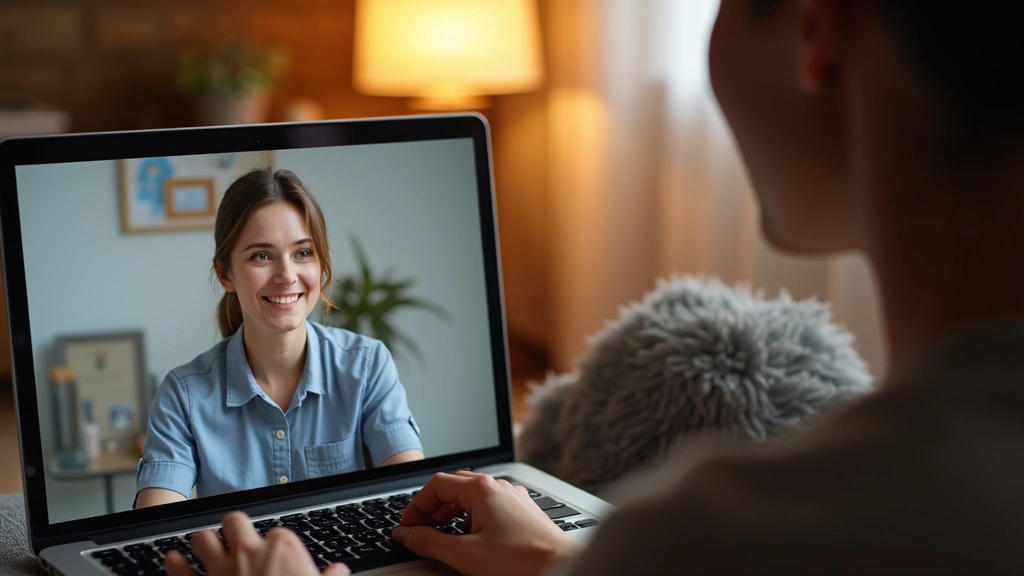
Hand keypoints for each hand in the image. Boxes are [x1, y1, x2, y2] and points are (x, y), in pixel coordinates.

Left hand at [164, 511, 349, 575]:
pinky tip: (173, 560)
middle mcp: (249, 551)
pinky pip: (179, 569)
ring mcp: (220, 568)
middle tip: (239, 541)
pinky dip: (174, 563)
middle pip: (235, 522)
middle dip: (235, 530)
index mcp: (282, 548)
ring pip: (203, 538)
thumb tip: (339, 572)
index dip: (276, 545)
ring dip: (205, 542)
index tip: (278, 556)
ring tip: (208, 547)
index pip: (277, 532)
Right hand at [394, 471, 579, 575]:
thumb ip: (429, 542)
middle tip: (420, 532)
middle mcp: (498, 486)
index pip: (436, 485)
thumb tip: (407, 534)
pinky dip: (472, 518)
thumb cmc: (520, 561)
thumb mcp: (464, 554)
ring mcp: (512, 496)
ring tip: (444, 538)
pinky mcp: (521, 509)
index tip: (407, 526)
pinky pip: (489, 505)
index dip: (416, 506)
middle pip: (453, 487)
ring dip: (452, 514)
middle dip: (432, 509)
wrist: (560, 567)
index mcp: (481, 489)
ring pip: (471, 496)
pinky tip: (472, 540)